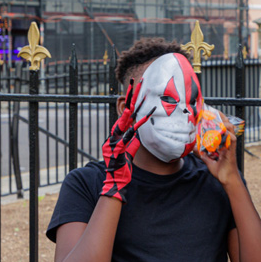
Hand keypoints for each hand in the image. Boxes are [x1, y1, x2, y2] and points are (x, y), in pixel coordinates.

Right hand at [100, 79, 153, 202]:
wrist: (114, 181)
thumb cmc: (122, 168)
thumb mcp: (128, 151)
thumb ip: (132, 141)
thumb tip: (137, 135)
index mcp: (117, 133)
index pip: (125, 113)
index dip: (130, 100)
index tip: (136, 87)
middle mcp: (115, 133)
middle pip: (125, 110)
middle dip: (131, 94)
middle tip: (136, 80)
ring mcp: (117, 137)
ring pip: (128, 117)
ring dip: (136, 104)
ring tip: (142, 91)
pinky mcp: (121, 144)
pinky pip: (132, 131)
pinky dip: (140, 122)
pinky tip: (147, 114)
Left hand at [198, 111, 238, 184]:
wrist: (228, 180)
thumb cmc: (221, 172)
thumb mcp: (208, 161)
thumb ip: (203, 155)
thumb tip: (194, 149)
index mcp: (223, 144)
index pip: (222, 129)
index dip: (219, 121)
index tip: (212, 113)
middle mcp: (228, 143)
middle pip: (228, 126)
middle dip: (222, 118)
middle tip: (214, 113)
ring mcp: (230, 146)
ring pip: (231, 130)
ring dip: (225, 124)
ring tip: (218, 120)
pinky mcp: (232, 151)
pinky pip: (232, 139)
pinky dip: (228, 134)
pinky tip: (222, 131)